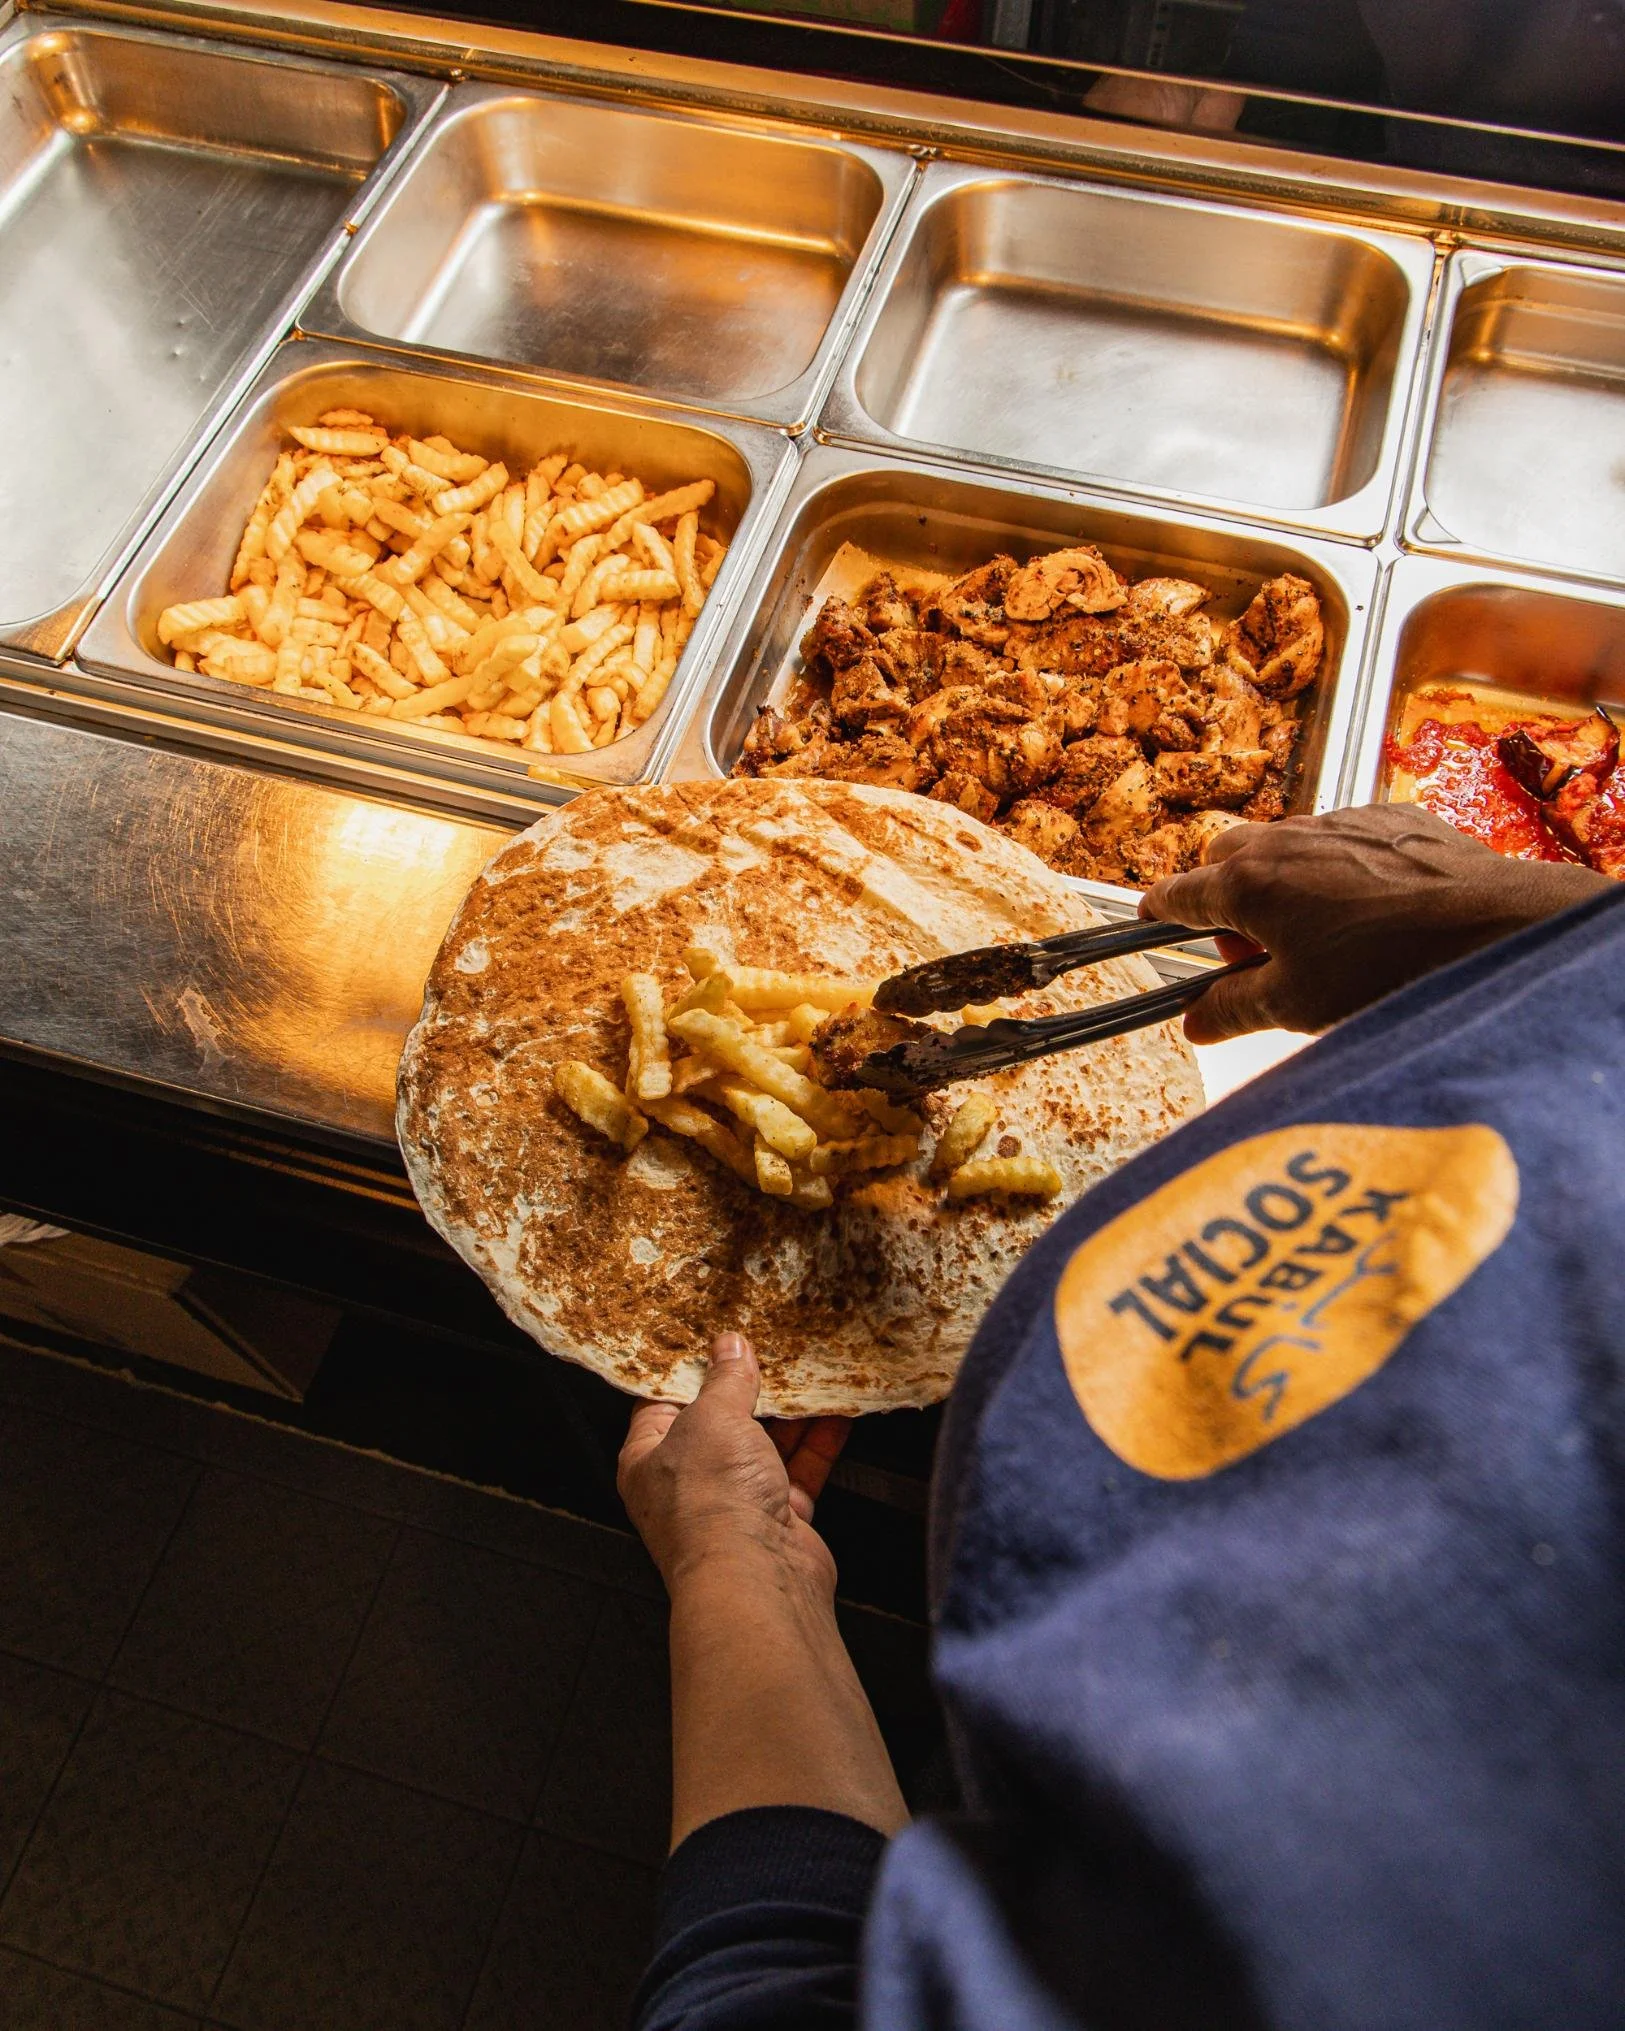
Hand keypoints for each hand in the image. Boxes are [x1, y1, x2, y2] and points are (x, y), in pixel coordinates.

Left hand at [617, 1332, 848, 1595]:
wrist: (755, 1576)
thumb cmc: (711, 1502)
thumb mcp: (712, 1417)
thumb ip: (725, 1380)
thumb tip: (729, 1348)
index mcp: (648, 1459)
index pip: (663, 1402)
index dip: (689, 1369)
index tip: (714, 1338)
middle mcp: (688, 1484)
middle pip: (719, 1423)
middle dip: (747, 1389)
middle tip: (771, 1350)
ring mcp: (734, 1503)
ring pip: (764, 1446)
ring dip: (790, 1413)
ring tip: (809, 1373)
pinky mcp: (778, 1520)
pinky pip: (799, 1471)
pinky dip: (818, 1442)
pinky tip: (835, 1412)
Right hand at [1140, 803, 1611, 1043]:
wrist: (1492, 926)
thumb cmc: (1389, 969)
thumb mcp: (1297, 1005)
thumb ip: (1232, 1009)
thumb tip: (1194, 1021)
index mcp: (1248, 884)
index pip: (1179, 893)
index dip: (1159, 912)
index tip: (1150, 922)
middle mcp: (1284, 839)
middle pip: (1226, 858)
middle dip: (1228, 899)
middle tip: (1259, 953)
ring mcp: (1337, 820)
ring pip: (1284, 845)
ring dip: (1284, 883)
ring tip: (1322, 938)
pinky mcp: (1387, 817)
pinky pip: (1340, 838)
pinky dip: (1337, 870)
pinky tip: (1372, 912)